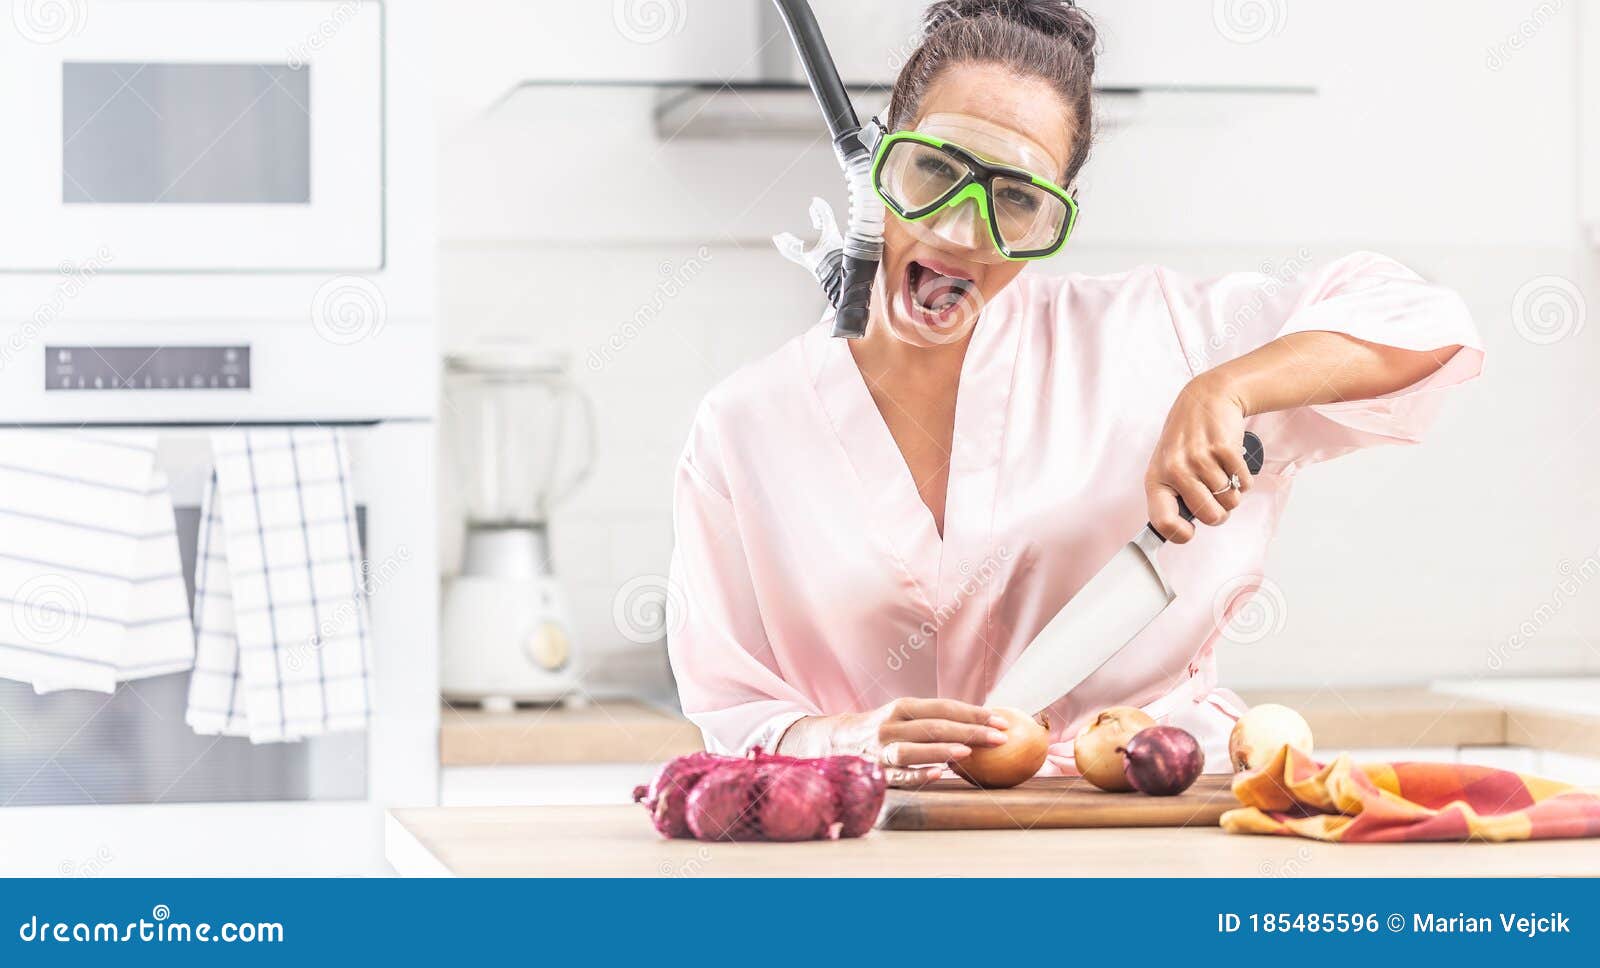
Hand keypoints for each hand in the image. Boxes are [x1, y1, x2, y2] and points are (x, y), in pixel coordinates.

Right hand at [778, 698, 1008, 787]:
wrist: (836, 741)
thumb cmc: (884, 729)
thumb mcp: (904, 716)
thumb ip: (934, 719)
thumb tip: (983, 723)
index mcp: (902, 707)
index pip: (944, 707)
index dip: (974, 713)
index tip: (1002, 721)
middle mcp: (891, 725)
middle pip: (934, 726)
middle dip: (970, 731)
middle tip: (1000, 738)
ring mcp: (881, 749)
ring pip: (912, 749)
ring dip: (941, 750)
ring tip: (968, 752)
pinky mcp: (875, 771)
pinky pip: (898, 774)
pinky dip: (917, 775)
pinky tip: (937, 776)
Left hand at [1145, 373, 1253, 543]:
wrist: (1206, 398)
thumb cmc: (1186, 438)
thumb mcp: (1168, 465)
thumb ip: (1173, 496)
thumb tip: (1181, 530)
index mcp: (1157, 479)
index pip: (1162, 521)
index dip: (1179, 534)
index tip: (1189, 532)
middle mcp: (1175, 469)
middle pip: (1209, 516)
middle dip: (1220, 512)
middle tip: (1217, 496)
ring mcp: (1199, 458)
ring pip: (1230, 501)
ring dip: (1233, 492)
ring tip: (1222, 472)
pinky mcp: (1223, 448)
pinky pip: (1244, 483)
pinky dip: (1244, 478)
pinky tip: (1232, 463)